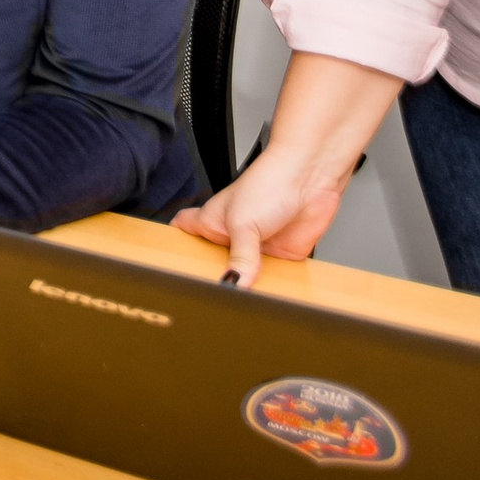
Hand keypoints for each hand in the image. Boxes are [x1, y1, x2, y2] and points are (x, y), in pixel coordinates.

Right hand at [174, 149, 344, 287]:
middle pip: (216, 265)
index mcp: (211, 223)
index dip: (175, 248)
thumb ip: (239, 257)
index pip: (183, 234)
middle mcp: (232, 237)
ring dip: (250, 288)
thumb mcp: (242, 224)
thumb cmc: (268, 183)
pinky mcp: (283, 256)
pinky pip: (276, 279)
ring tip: (246, 301)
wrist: (309, 178)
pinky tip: (274, 293)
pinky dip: (277, 287)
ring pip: (247, 276)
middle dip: (217, 281)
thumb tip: (233, 285)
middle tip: (214, 296)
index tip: (171, 269)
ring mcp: (257, 248)